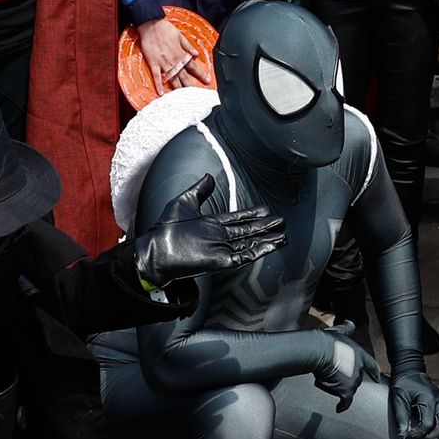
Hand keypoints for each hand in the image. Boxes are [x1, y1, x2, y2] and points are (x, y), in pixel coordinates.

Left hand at [133, 174, 284, 286]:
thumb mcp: (183, 202)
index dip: (251, 214)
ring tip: (283, 235)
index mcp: (210, 225)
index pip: (236, 219)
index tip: (264, 210)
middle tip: (280, 222)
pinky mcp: (221, 261)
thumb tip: (209, 177)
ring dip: (267, 239)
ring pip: (249, 244)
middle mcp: (218, 238)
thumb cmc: (165, 230)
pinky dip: (260, 251)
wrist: (155, 251)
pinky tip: (271, 245)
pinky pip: (245, 256)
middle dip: (265, 227)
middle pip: (247, 231)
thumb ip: (199, 190)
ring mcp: (221, 250)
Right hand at [137, 16, 212, 92]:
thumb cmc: (166, 29)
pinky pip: (156, 76)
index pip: (193, 66)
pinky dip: (159, 85)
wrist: (151, 25)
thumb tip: (196, 54)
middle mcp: (173, 60)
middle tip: (197, 94)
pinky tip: (161, 93)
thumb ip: (188, 46)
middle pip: (184, 75)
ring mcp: (163, 62)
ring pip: (172, 78)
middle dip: (191, 85)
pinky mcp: (153, 63)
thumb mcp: (180, 36)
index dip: (201, 74)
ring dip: (177, 88)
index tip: (207, 81)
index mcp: (181, 53)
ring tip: (183, 97)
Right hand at [312, 321, 381, 412]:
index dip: (374, 372)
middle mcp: (359, 368)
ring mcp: (353, 381)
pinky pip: (345, 401)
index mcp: (360, 355)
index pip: (371, 365)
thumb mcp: (341, 332)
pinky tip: (339, 409)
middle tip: (335, 377)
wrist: (320, 351)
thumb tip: (350, 323)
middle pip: (357, 379)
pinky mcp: (346, 390)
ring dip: (339, 387)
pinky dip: (342, 406)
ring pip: (348, 389)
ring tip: (326, 379)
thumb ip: (347, 329)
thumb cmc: (327, 341)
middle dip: (347, 380)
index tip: (377, 378)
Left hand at [389, 370, 438, 438]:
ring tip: (429, 435)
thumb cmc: (404, 386)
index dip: (417, 434)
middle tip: (418, 437)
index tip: (407, 435)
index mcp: (428, 399)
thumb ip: (401, 416)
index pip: (427, 424)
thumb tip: (403, 433)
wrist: (412, 373)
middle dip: (429, 437)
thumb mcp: (398, 398)